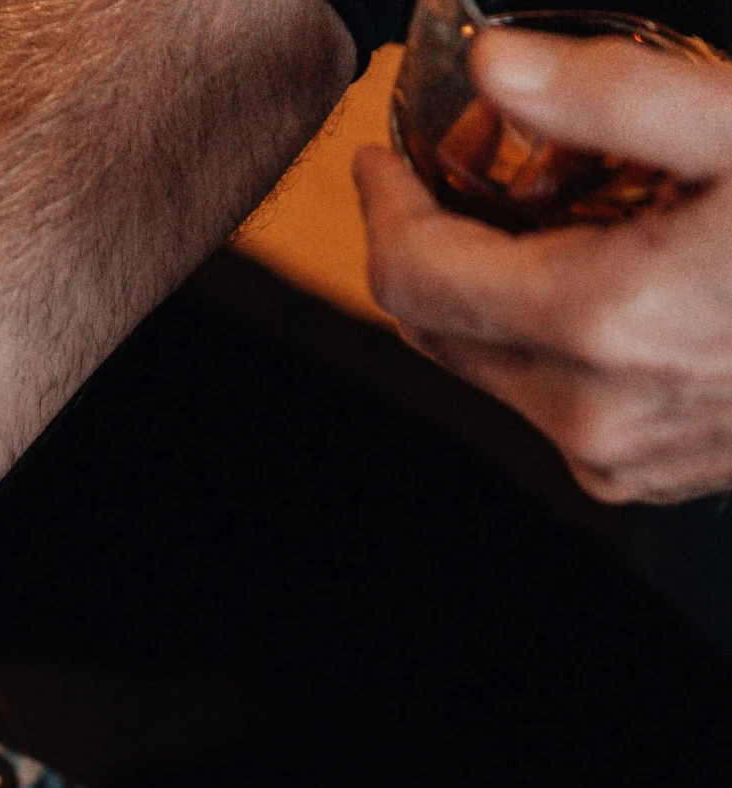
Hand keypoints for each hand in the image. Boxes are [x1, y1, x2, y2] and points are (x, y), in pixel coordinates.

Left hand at [356, 29, 731, 502]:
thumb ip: (612, 98)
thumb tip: (495, 67)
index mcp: (602, 323)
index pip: (415, 282)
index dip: (384, 211)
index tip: (385, 155)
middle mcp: (593, 414)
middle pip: (440, 336)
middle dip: (429, 247)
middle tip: (448, 168)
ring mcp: (618, 458)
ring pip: (493, 371)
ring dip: (493, 292)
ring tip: (544, 209)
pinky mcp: (645, 476)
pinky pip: (554, 402)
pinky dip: (548, 337)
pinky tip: (604, 270)